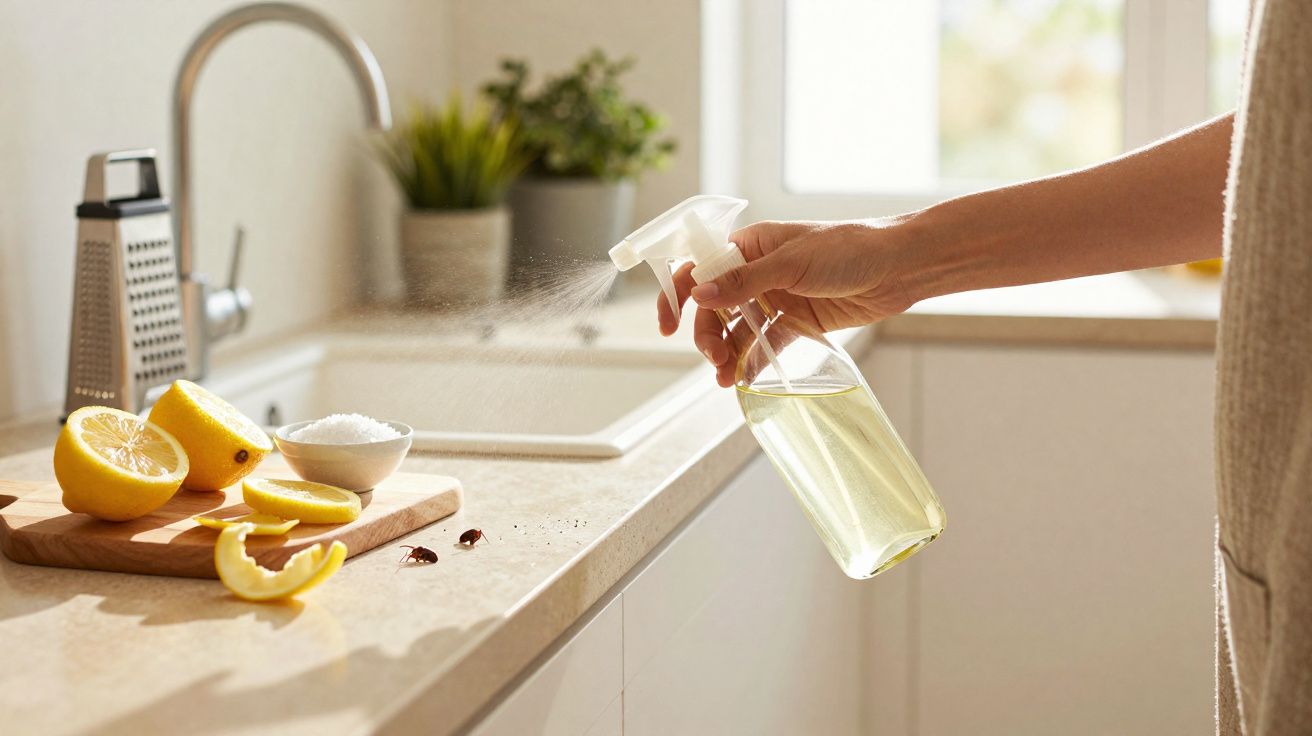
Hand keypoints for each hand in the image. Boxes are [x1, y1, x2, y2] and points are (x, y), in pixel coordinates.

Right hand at [656, 217, 918, 385]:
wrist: (898, 267)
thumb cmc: (849, 249)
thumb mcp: (792, 263)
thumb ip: (744, 282)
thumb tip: (699, 294)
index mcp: (749, 245)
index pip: (699, 268)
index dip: (677, 294)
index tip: (666, 325)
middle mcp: (757, 271)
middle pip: (715, 307)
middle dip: (707, 335)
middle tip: (714, 359)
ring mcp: (776, 298)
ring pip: (737, 329)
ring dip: (727, 352)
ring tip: (726, 378)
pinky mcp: (796, 321)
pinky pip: (765, 344)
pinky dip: (752, 361)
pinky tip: (744, 379)